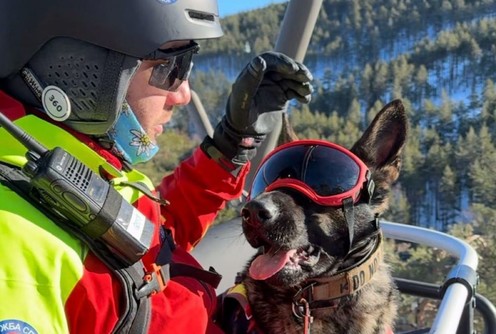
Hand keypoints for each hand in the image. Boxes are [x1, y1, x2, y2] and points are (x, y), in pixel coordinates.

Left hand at [211, 51, 312, 165]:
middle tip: (307, 78)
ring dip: (302, 83)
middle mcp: (264, 77)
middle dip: (297, 71)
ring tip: (307, 91)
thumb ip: (251, 80)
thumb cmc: (239, 115)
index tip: (293, 69)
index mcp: (253, 73)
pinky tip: (306, 100)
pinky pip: (295, 90)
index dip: (283, 62)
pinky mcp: (281, 96)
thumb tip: (260, 60)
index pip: (270, 60)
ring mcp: (274, 86)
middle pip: (284, 67)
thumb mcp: (243, 98)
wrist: (244, 133)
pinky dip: (302, 93)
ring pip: (292, 79)